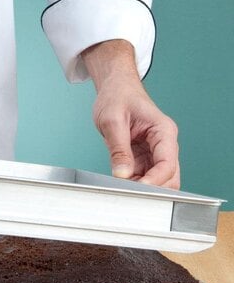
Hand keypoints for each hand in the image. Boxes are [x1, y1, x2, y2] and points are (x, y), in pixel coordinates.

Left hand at [82, 40, 179, 188]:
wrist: (115, 89)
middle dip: (153, 188)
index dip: (155, 180)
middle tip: (130, 193)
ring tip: (123, 188)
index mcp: (163, 131)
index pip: (167, 163)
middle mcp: (164, 143)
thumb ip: (118, 148)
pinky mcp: (143, 156)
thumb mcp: (112, 120)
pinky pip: (144, 175)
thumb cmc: (117, 97)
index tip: (139, 188)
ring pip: (159, 179)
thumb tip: (122, 174)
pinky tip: (121, 183)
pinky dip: (135, 183)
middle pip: (169, 176)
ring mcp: (154, 151)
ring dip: (143, 187)